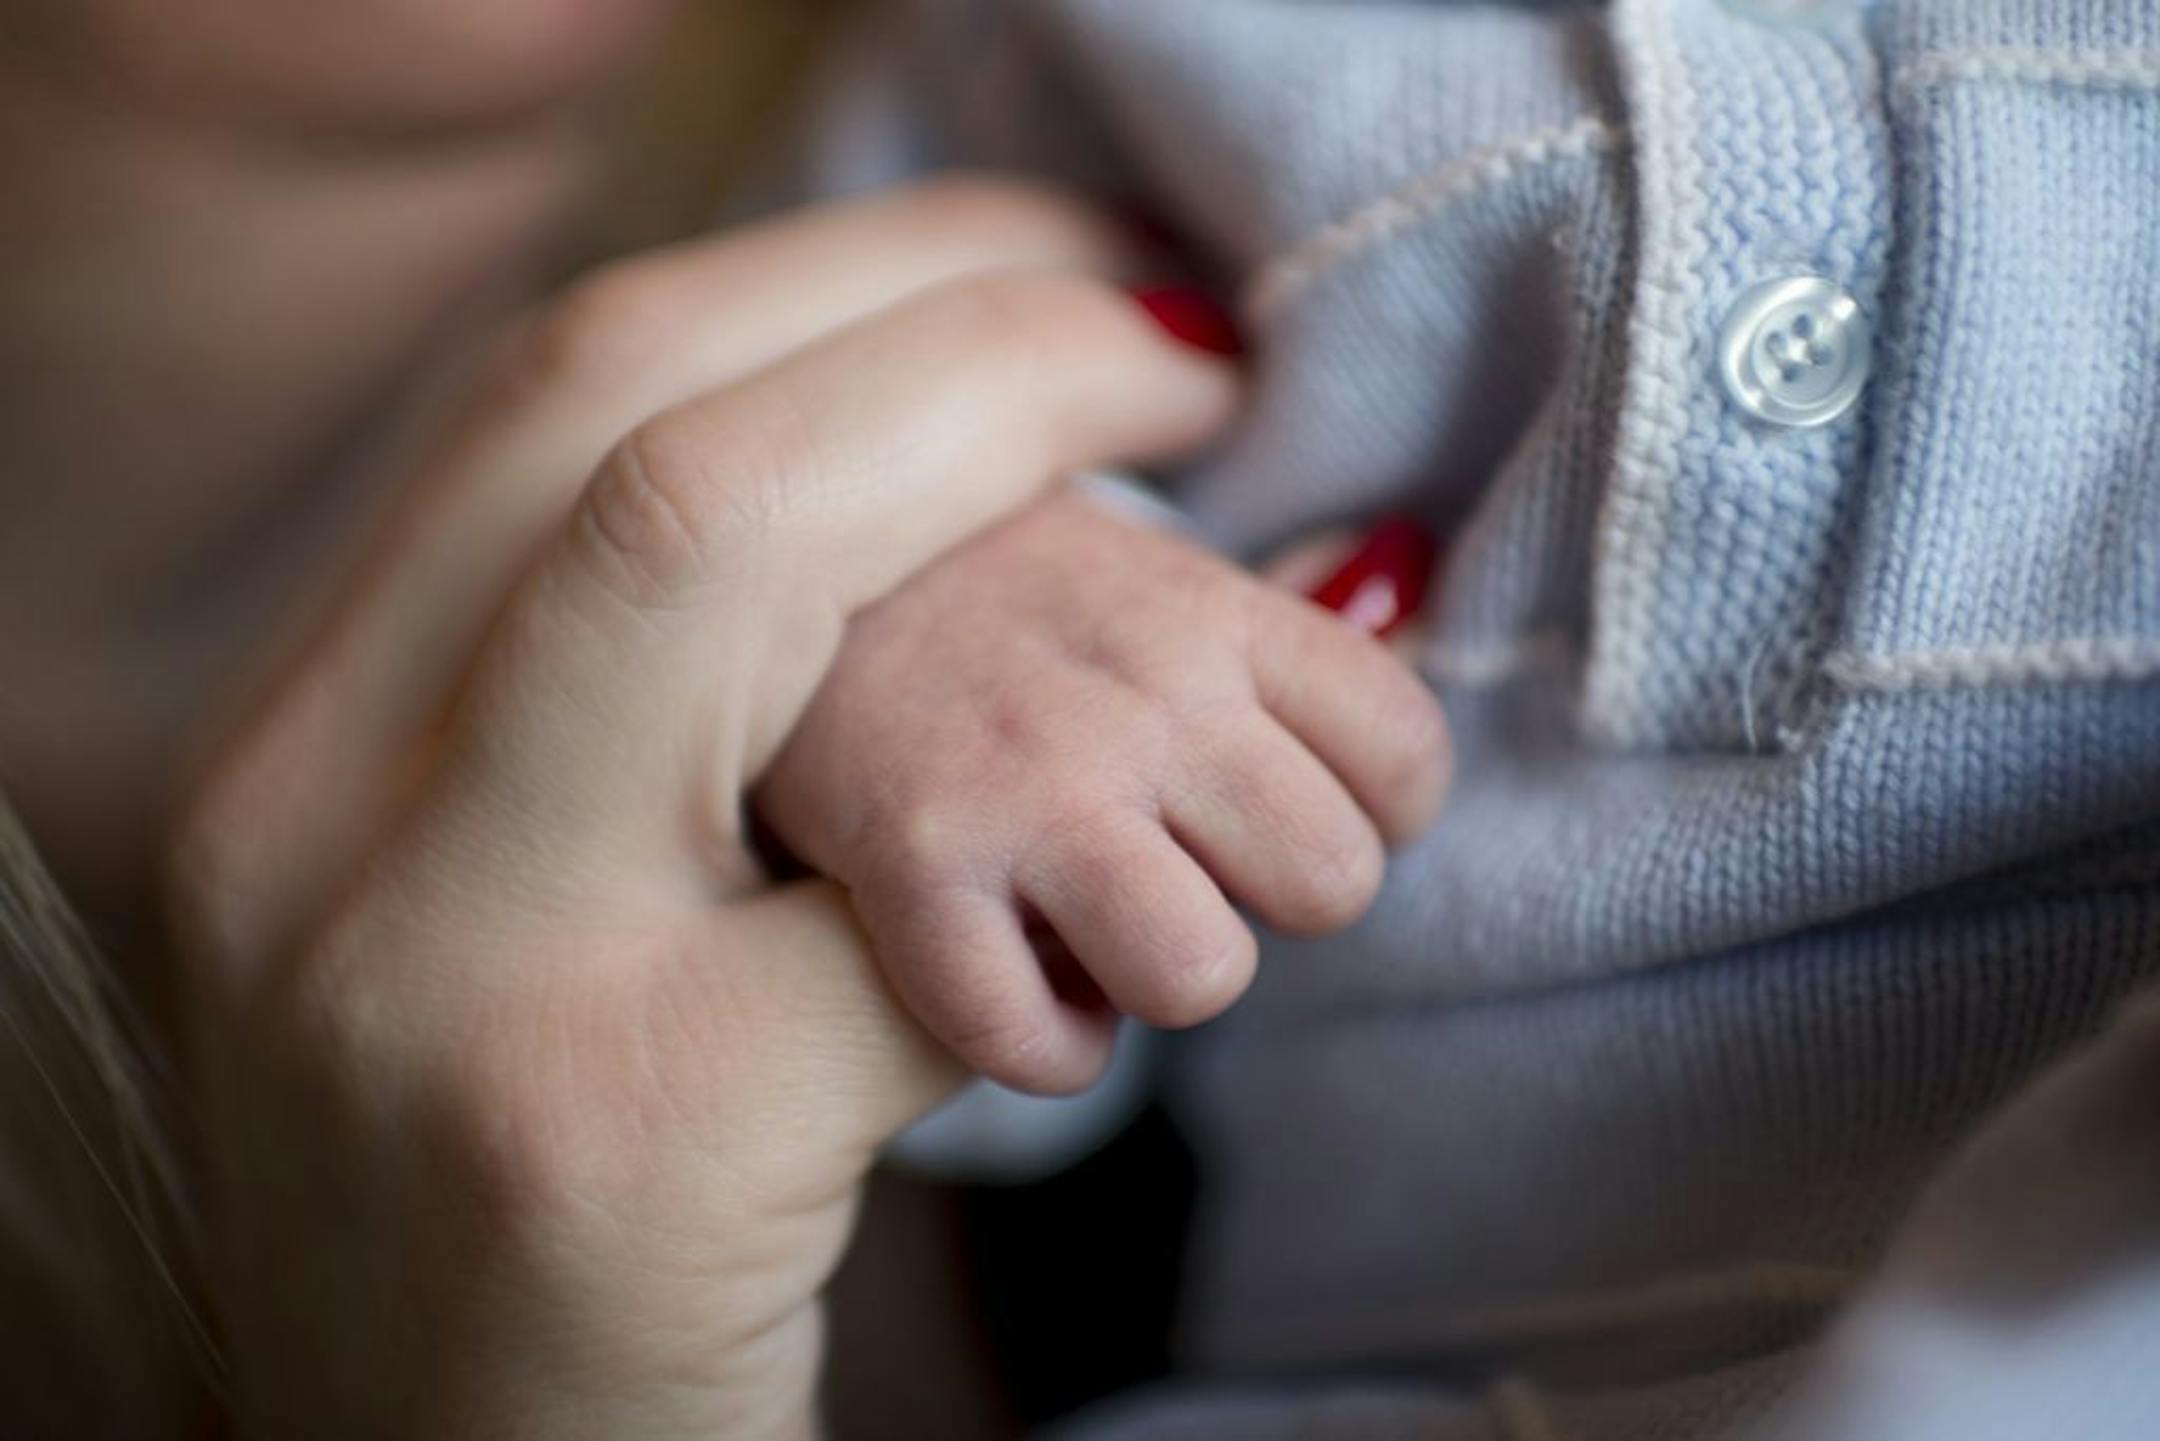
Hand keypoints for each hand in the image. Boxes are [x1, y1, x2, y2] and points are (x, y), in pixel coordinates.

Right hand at [168, 179, 1238, 1438]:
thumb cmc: (517, 1201)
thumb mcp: (521, 920)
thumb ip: (660, 727)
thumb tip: (1015, 522)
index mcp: (314, 745)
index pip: (576, 388)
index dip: (853, 283)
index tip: (1069, 277)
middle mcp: (331, 826)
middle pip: (668, 448)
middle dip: (973, 355)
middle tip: (1184, 354)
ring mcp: (446, 974)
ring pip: (755, 609)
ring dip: (1052, 616)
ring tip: (1208, 700)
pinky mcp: (604, 1137)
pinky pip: (911, 942)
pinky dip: (1058, 943)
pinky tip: (1089, 999)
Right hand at [758, 490, 1450, 1093]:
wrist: (758, 570)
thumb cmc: (977, 585)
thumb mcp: (1140, 558)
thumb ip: (1272, 601)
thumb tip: (1409, 575)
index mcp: (1213, 611)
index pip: (1408, 757)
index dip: (1374, 813)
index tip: (1290, 804)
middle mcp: (1144, 697)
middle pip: (1333, 884)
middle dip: (1273, 903)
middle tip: (1186, 862)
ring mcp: (1030, 787)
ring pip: (1202, 976)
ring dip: (1158, 978)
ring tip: (1098, 926)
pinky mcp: (917, 875)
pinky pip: (1037, 1041)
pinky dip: (1041, 1042)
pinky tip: (1011, 978)